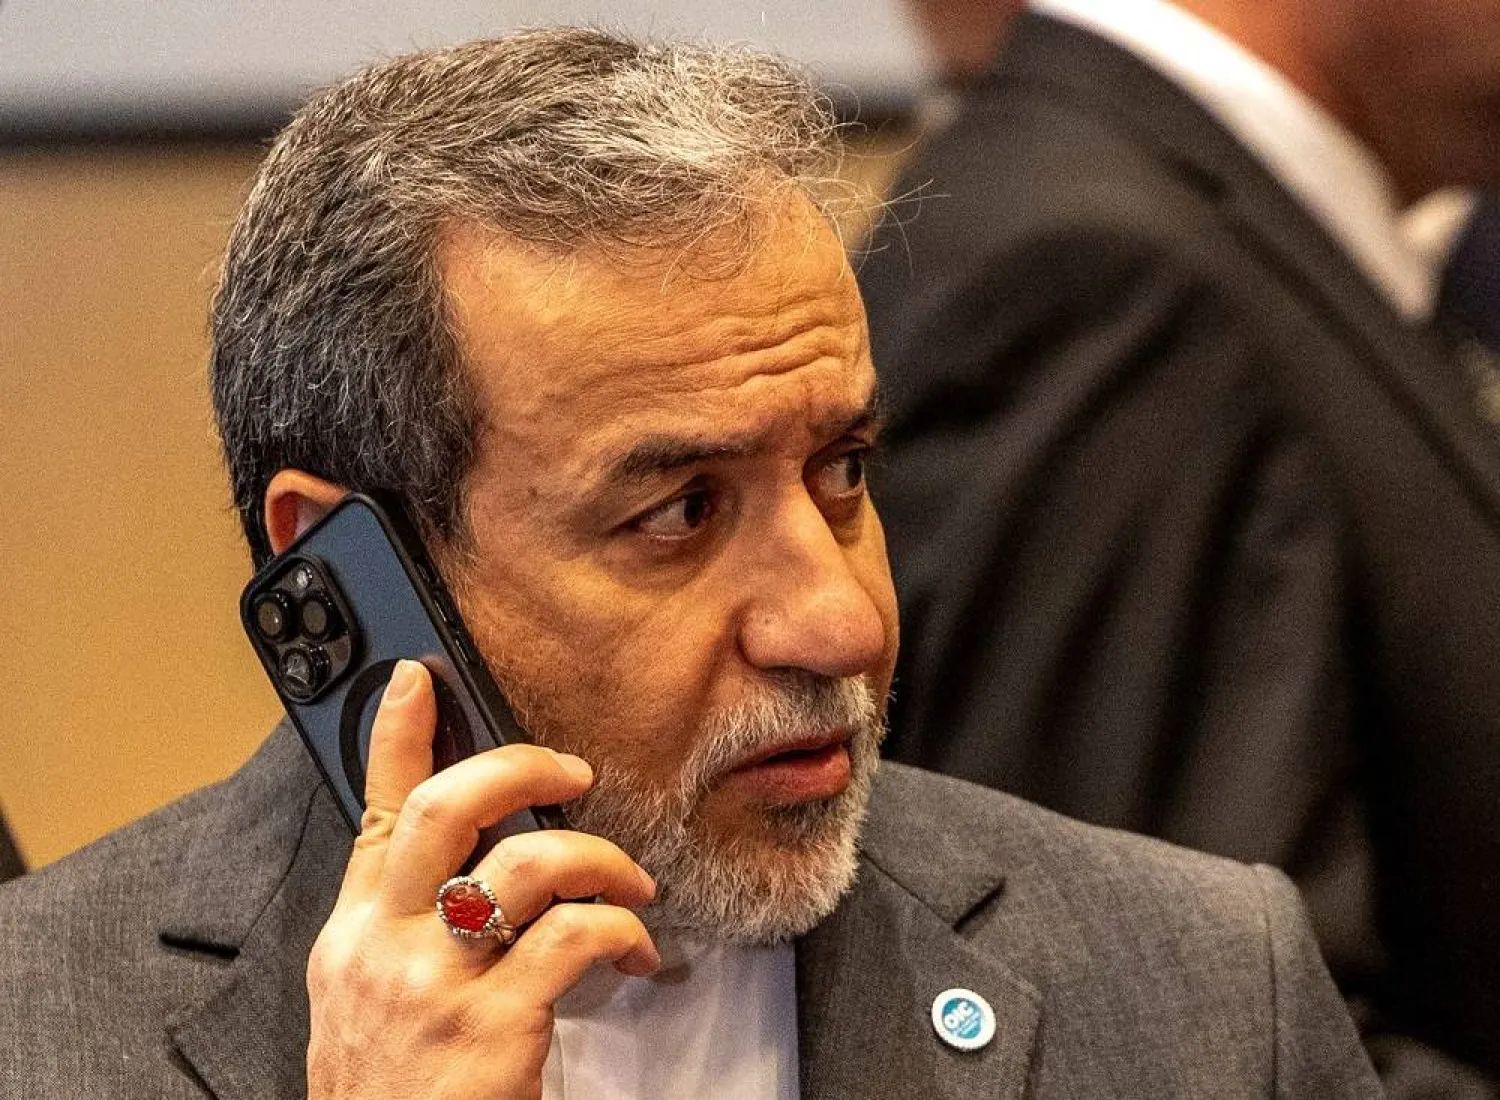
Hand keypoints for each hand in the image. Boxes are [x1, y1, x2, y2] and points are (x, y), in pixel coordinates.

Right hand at [306, 659, 659, 1098]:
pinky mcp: (489, 1028)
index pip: (374, 811)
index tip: (418, 676)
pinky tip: (639, 954)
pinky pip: (575, 937)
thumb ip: (406, 930)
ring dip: (598, 859)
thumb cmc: (395, 1096)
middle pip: (445, 809)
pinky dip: (624, 931)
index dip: (393, 734)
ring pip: (526, 863)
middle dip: (517, 766)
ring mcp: (433, 987)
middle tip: (569, 769)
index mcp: (354, 936)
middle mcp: (382, 949)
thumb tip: (471, 869)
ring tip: (631, 884)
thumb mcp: (370, 1006)